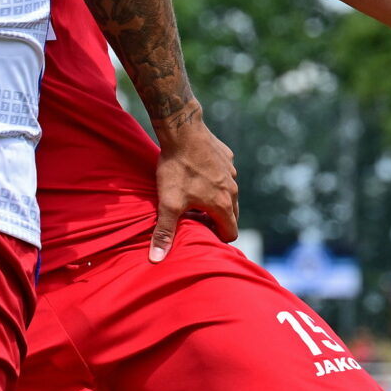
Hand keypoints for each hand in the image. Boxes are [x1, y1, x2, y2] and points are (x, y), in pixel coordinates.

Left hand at [148, 114, 238, 260]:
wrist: (183, 131)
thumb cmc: (177, 169)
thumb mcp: (168, 203)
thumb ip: (164, 232)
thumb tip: (156, 259)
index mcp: (223, 204)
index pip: (231, 233)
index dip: (216, 238)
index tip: (200, 233)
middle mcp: (233, 190)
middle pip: (232, 215)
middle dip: (216, 221)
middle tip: (194, 219)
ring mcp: (232, 172)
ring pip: (230, 195)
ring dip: (216, 201)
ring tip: (193, 197)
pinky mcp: (227, 158)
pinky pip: (225, 176)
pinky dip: (214, 181)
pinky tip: (196, 175)